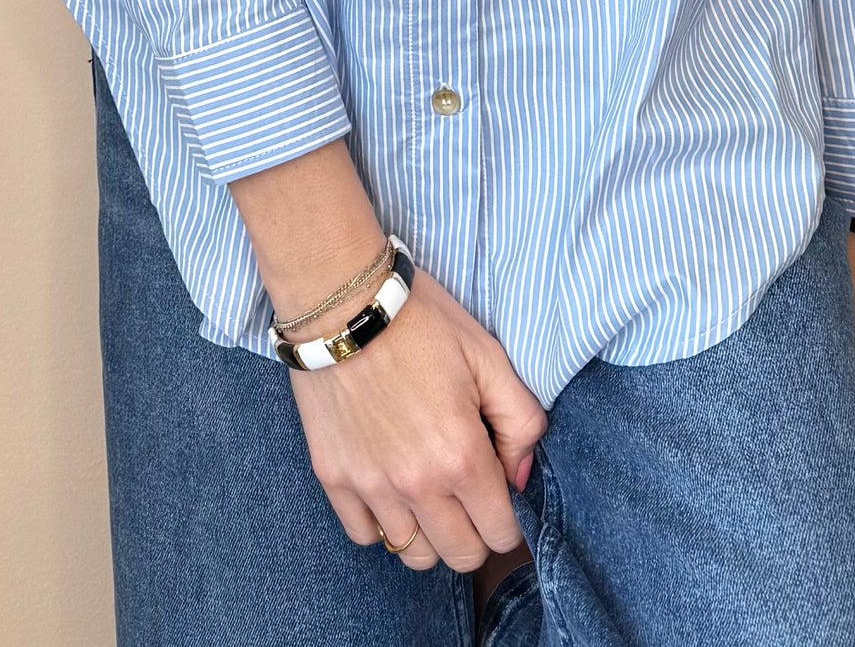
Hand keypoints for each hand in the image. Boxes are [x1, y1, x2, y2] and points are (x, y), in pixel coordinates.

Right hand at [288, 265, 548, 573]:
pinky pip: (364, 536)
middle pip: (460, 555)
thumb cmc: (420, 321)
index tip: (501, 497)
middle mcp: (417, 484)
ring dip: (429, 533)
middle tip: (469, 497)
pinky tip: (390, 489)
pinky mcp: (333, 476)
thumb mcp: (488, 356)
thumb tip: (520, 476)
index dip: (509, 520)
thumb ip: (521, 421)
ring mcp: (370, 485)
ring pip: (412, 555)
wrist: (342, 299)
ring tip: (430, 493)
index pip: (500, 533)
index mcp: (461, 455)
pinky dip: (381, 523)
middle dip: (475, 533)